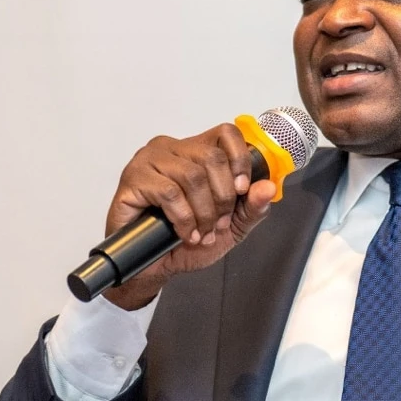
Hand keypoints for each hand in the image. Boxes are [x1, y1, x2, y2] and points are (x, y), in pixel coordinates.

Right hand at [101, 124, 275, 309]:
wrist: (153, 267)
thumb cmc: (185, 242)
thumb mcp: (230, 227)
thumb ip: (251, 207)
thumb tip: (267, 187)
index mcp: (196, 151)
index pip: (226, 133)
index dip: (240, 159)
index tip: (242, 189)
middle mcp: (173, 149)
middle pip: (212, 157)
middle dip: (222, 197)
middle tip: (218, 223)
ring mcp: (150, 160)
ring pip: (192, 175)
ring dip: (203, 212)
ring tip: (200, 233)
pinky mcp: (133, 178)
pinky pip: (169, 192)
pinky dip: (183, 219)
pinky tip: (184, 233)